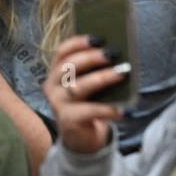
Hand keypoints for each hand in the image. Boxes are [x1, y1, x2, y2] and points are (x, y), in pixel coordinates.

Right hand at [44, 35, 124, 154]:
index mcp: (57, 72)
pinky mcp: (68, 120)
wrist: (82, 137)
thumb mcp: (90, 83)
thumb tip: (117, 51)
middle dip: (91, 58)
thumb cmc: (88, 102)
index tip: (98, 38)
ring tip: (122, 74)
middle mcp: (53, 86)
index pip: (62, 51)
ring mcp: (59, 104)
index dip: (78, 42)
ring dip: (102, 78)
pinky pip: (89, 111)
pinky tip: (123, 110)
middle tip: (113, 53)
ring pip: (78, 87)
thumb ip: (96, 69)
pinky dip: (108, 109)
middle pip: (69, 66)